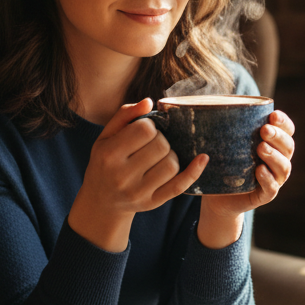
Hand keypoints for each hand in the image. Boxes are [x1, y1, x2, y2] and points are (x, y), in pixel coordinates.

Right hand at [68, 98, 207, 250]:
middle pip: (161, 146)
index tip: (143, 130)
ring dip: (171, 155)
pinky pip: (179, 186)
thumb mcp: (106, 136)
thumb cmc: (104, 162)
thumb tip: (149, 102)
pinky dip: (194, 171)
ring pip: (172, 164)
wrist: (101, 201)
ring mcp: (138, 192)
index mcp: (109, 154)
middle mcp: (122, 175)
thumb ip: (124, 115)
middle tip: (152, 144)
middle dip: (161, 139)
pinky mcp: (152, 203)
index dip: (149, 126)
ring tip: (159, 156)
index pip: (145, 130)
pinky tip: (202, 158)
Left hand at [197, 110, 294, 247]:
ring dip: (274, 156)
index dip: (283, 122)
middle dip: (278, 136)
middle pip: (288, 147)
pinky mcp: (265, 195)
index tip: (272, 114)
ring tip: (260, 148)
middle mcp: (279, 160)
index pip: (287, 130)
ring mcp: (274, 179)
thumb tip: (209, 102)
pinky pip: (272, 188)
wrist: (218, 196)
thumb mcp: (227, 142)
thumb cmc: (224, 163)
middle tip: (264, 130)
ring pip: (283, 167)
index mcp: (274, 144)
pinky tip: (259, 170)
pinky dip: (267, 179)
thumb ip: (227, 126)